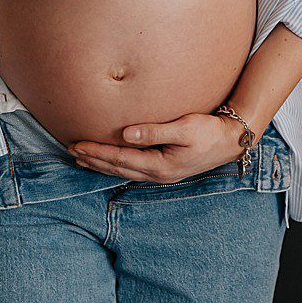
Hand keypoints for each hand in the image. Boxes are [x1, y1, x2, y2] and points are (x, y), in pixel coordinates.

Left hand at [67, 113, 250, 183]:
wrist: (232, 141)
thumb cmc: (209, 131)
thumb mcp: (184, 128)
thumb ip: (154, 131)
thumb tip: (126, 134)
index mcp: (160, 166)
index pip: (119, 159)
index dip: (96, 152)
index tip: (76, 145)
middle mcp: (158, 174)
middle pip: (116, 168)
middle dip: (92, 160)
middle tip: (70, 151)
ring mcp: (161, 174)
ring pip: (123, 171)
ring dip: (101, 165)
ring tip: (81, 159)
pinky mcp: (164, 169)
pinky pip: (132, 169)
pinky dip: (115, 165)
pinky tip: (108, 161)